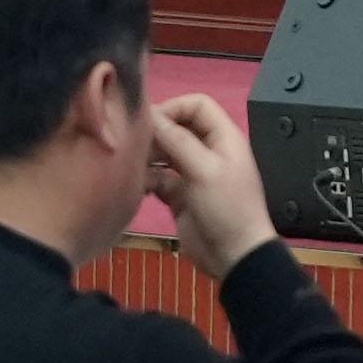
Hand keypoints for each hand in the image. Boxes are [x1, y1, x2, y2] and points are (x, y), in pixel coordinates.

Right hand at [143, 87, 283, 269]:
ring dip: (147, 155)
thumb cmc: (226, 207)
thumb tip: (150, 115)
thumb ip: (178, 141)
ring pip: (164, 153)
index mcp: (222, 138)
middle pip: (177, 127)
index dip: (174, 107)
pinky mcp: (178, 196)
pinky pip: (157, 178)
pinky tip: (133, 183)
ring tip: (128, 162)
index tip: (149, 121)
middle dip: (155, 132)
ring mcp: (192, 173)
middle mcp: (207, 151)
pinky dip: (145, 178)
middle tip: (131, 142)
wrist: (234, 256)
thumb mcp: (204, 170)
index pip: (198, 105)